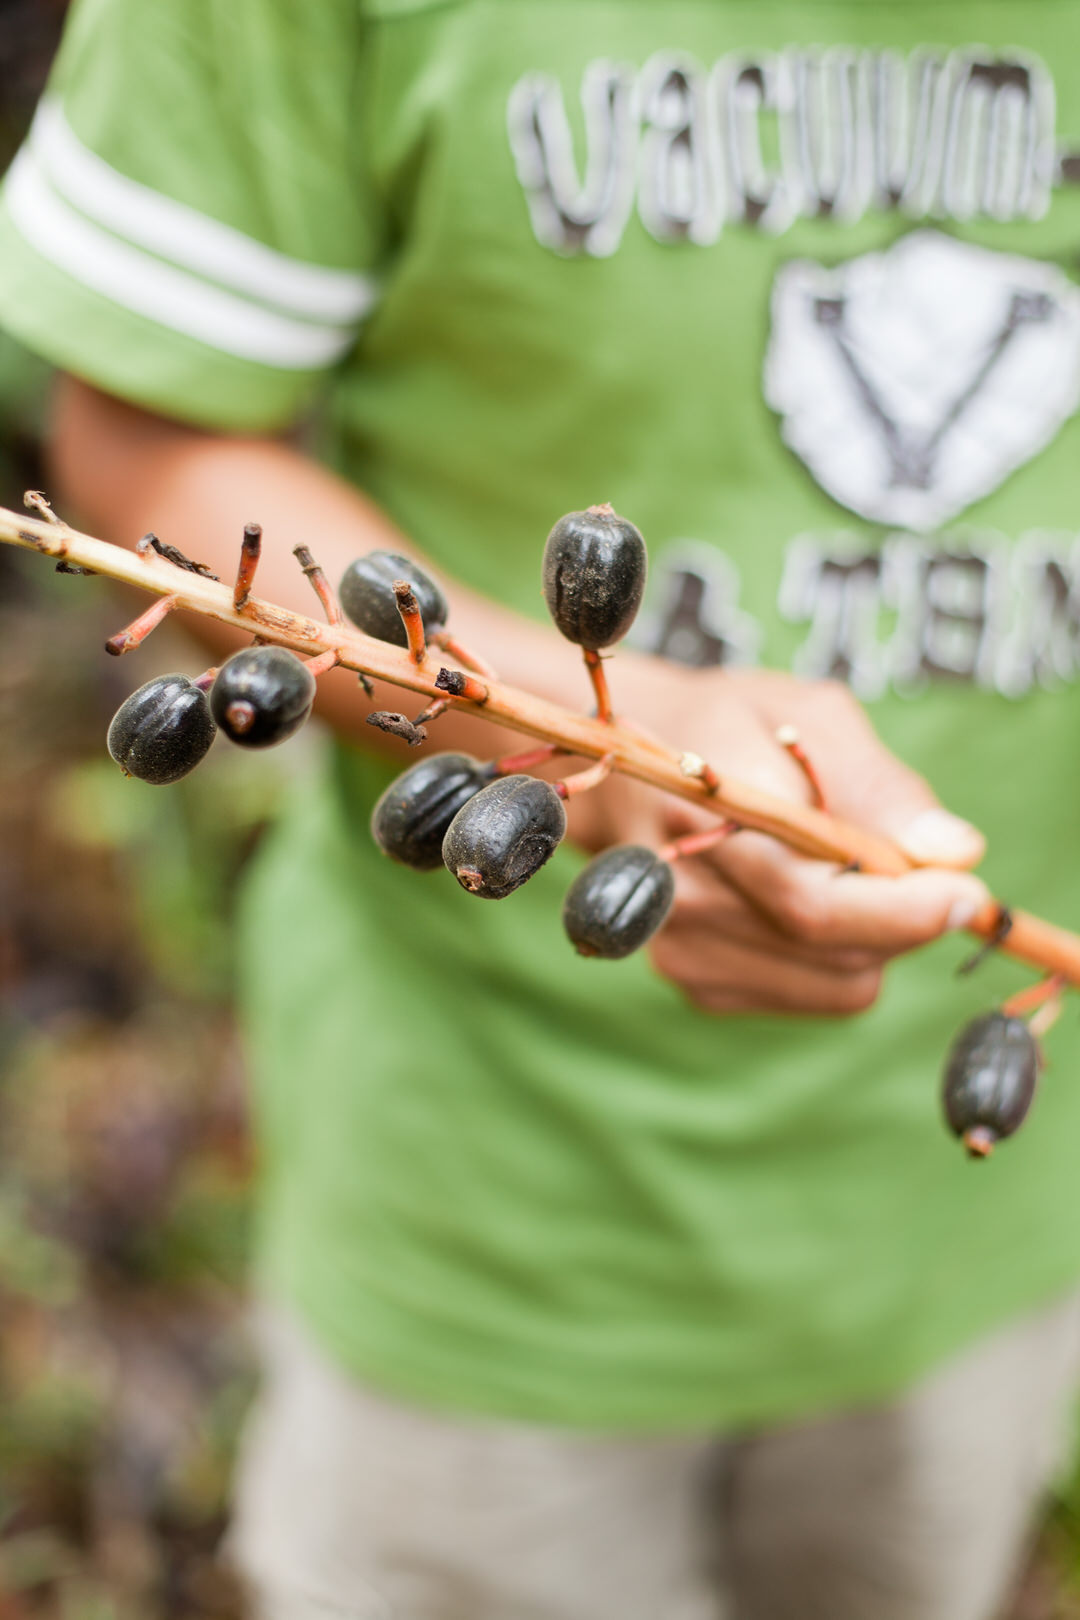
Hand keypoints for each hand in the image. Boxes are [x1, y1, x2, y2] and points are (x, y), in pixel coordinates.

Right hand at [564, 662, 989, 1016]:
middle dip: (904, 917)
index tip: (967, 891)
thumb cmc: (731, 728)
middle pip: (834, 949)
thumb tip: (955, 852)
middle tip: (924, 868)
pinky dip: (836, 958)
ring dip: (874, 938)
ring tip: (845, 871)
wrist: (624, 765)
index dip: (901, 910)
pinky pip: (812, 993)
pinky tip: (804, 901)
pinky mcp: (692, 980)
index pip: (811, 900)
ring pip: (837, 982)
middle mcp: (678, 892)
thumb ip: (880, 784)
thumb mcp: (809, 715)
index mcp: (702, 812)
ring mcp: (678, 946)